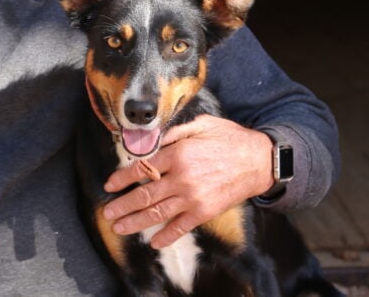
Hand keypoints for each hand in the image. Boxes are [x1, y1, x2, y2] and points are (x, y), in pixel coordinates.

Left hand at [102, 114, 274, 248]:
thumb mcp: (200, 125)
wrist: (260, 161)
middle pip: (144, 195)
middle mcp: (182, 178)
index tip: (110, 185)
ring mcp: (193, 198)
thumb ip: (173, 132)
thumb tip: (150, 139)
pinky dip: (167, 236)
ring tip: (119, 228)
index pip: (141, 169)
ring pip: (157, 213)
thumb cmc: (229, 139)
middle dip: (122, 205)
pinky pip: (181, 227)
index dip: (122, 178)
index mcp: (178, 154)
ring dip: (135, 222)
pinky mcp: (205, 212)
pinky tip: (154, 242)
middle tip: (107, 212)